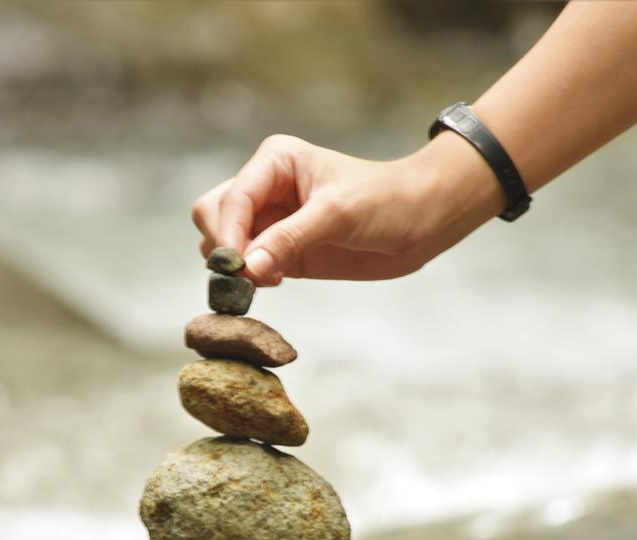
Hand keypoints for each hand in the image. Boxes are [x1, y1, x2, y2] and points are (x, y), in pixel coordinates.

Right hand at [191, 133, 501, 284]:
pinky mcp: (281, 250)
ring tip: (270, 278)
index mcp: (274, 162)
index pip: (231, 199)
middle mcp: (265, 188)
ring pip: (223, 243)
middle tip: (250, 275)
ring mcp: (271, 220)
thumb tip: (246, 268)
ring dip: (235, 267)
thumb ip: (290, 239)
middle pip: (213, 216)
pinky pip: (246, 266)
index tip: (237, 268)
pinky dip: (249, 279)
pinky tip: (277, 281)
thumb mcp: (338, 215)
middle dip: (224, 247)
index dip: (228, 234)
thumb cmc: (388, 201)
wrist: (423, 220)